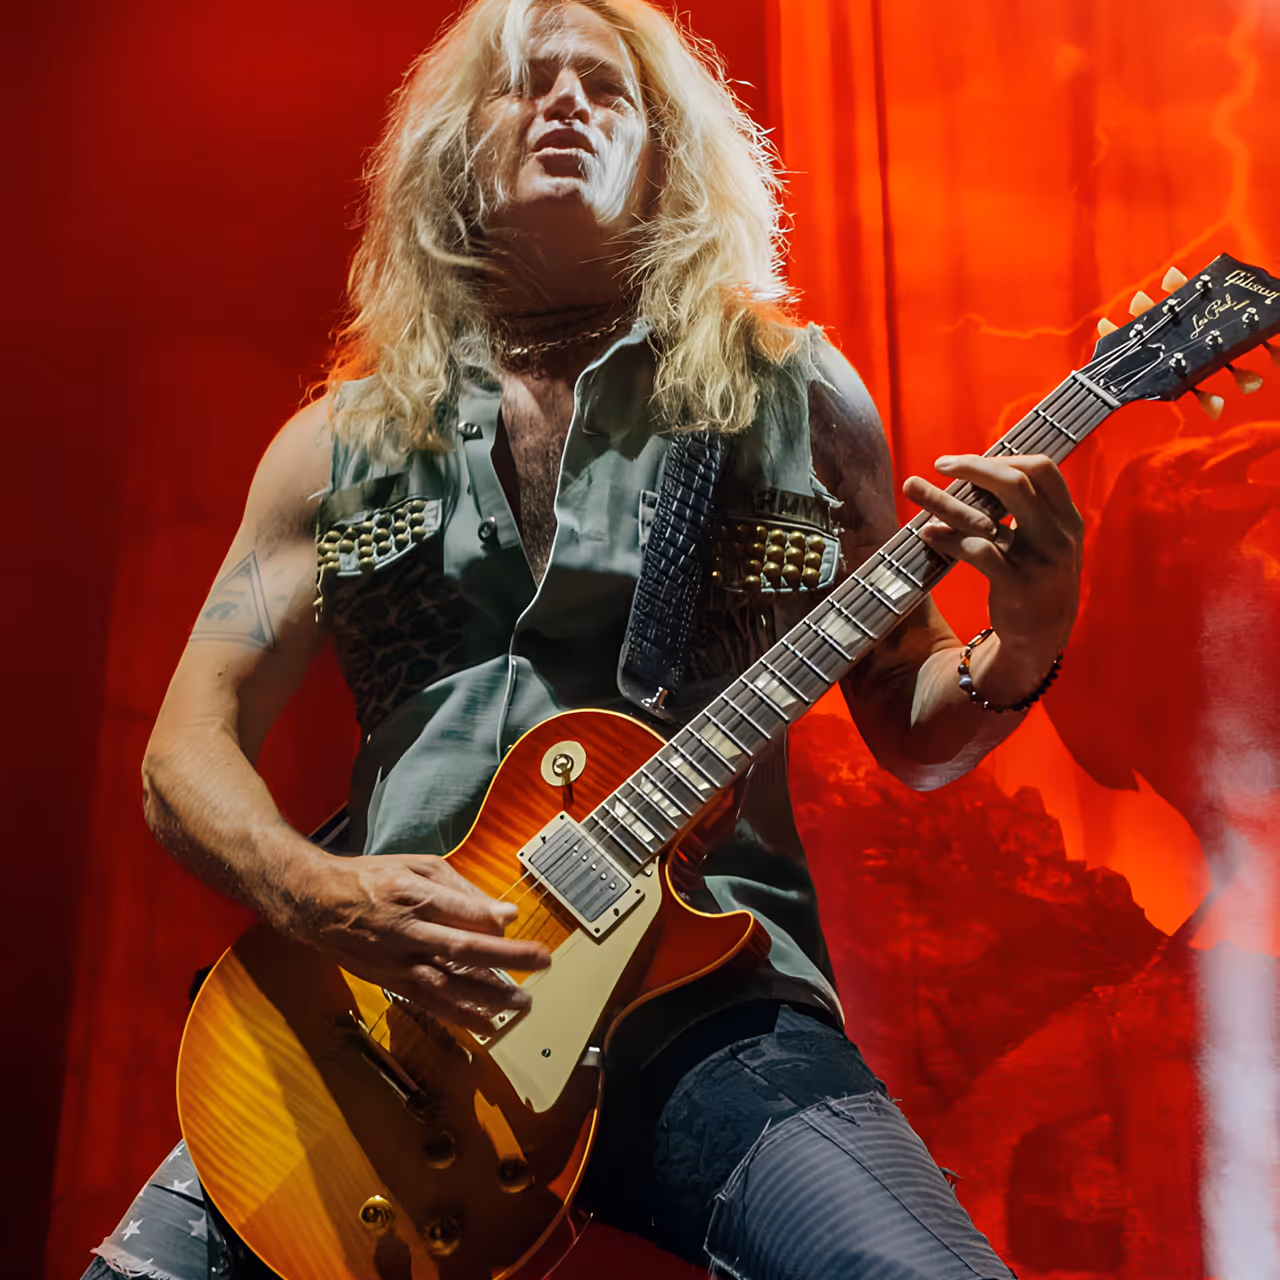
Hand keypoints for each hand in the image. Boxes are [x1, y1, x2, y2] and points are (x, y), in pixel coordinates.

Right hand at [288, 851, 550, 1036]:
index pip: (457, 909)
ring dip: (487, 996)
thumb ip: (459, 888)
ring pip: (447, 984)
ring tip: (522, 1002)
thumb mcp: (416, 866)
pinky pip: (428, 1003)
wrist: (317, 904)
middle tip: (540, 962)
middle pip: (460, 949)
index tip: (517, 919)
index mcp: (412, 895)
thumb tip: (499, 912)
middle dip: (504, 958)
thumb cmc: (373, 879)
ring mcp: (397, 962)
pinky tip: (488, 1023)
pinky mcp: (391, 982)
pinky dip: (459, 1016)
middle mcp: (405, 932)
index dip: (488, 916)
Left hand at [903, 453, 1083, 686]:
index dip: (1004, 457)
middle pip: (1016, 482)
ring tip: (912, 486)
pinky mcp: (1017, 585)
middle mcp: (1058, 536)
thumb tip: (983, 472)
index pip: (1042, 469)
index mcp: (1067, 519)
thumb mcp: (1048, 543)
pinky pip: (975, 551)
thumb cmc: (1037, 583)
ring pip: (986, 517)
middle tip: (939, 464)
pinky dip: (947, 539)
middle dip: (973, 467)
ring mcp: (1039, 561)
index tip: (970, 460)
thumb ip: (1030, 511)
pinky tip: (927, 533)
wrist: (1043, 640)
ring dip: (943, 499)